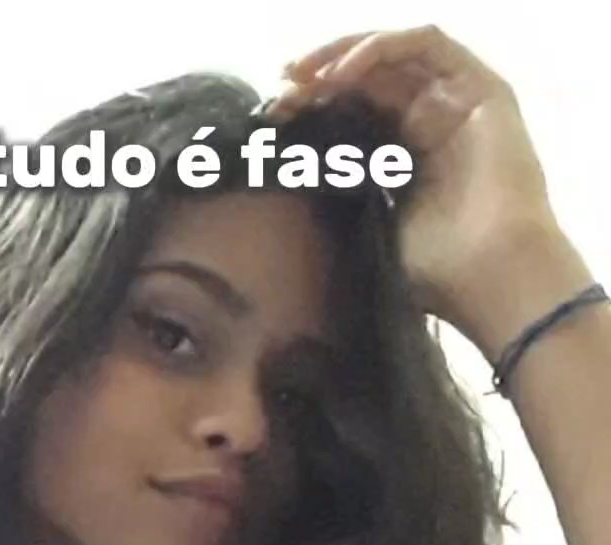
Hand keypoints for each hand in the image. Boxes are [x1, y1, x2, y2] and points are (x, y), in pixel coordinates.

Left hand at [273, 26, 563, 336]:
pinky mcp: (482, 89)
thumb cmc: (439, 275)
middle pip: (369, 79)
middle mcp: (433, 122)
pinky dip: (382, 47)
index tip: (275, 117)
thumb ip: (346, 197)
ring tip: (305, 76)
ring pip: (394, 54)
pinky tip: (343, 73)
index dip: (314, 107)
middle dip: (319, 78)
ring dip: (344, 55)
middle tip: (280, 90)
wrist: (490, 278)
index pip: (355, 112)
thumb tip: (291, 188)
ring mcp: (458, 102)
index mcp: (407, 157)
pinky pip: (426, 45)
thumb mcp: (374, 230)